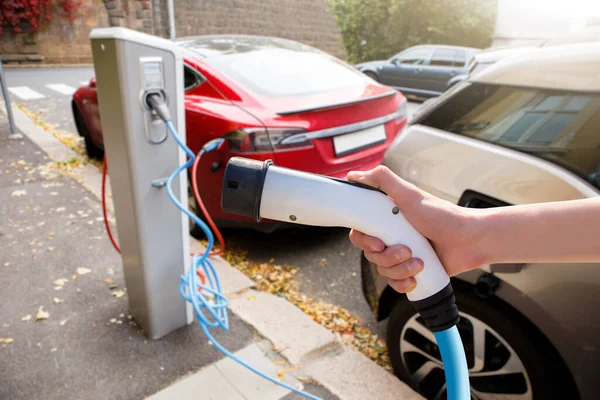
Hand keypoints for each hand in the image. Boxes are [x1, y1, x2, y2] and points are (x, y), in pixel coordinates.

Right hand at [347, 166, 482, 293]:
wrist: (470, 240)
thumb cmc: (443, 216)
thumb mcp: (410, 194)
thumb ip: (382, 180)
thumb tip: (354, 175)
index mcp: (386, 220)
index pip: (360, 234)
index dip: (364, 241)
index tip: (378, 243)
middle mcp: (391, 237)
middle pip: (370, 255)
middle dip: (388, 257)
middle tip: (407, 250)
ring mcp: (401, 255)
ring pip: (383, 271)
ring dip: (400, 269)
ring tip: (420, 262)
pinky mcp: (411, 271)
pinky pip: (395, 284)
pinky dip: (403, 283)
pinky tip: (416, 277)